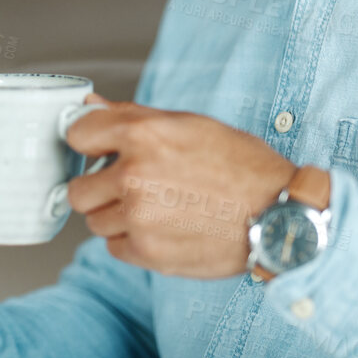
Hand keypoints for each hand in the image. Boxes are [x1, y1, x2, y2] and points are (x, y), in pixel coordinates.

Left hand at [65, 96, 295, 277]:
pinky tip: (164, 228)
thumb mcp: (189, 125)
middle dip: (100, 188)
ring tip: (157, 208)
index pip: (77, 135)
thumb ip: (131, 116)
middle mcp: (134, 176)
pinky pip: (115, 247)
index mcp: (143, 135)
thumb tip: (89, 104)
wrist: (280, 216)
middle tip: (131, 187)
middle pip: (79, 189)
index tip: (100, 150)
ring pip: (95, 222)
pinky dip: (133, 241)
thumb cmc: (242, 167)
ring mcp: (139, 218)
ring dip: (117, 217)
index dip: (90, 142)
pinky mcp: (148, 253)